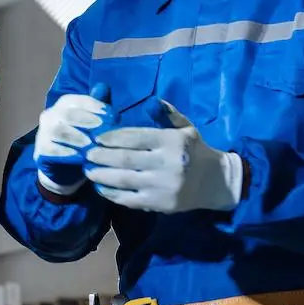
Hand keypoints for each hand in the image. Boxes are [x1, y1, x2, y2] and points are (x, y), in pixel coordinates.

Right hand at [35, 82, 110, 195]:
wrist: (64, 168)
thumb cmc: (82, 141)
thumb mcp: (93, 123)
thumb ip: (99, 106)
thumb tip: (104, 86)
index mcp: (64, 104)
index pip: (80, 100)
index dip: (98, 107)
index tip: (115, 118)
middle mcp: (51, 115)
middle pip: (68, 114)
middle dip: (88, 122)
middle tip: (103, 133)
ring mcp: (43, 133)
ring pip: (59, 131)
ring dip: (78, 139)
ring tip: (93, 147)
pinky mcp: (40, 150)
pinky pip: (52, 150)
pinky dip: (68, 153)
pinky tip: (81, 158)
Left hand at [85, 102, 243, 213]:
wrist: (217, 183)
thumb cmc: (196, 151)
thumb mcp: (186, 129)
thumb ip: (168, 114)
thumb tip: (152, 101)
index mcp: (172, 142)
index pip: (136, 137)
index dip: (113, 137)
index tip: (97, 138)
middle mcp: (167, 164)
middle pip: (126, 159)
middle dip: (101, 155)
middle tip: (86, 153)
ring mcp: (163, 186)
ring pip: (124, 179)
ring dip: (102, 175)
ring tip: (88, 169)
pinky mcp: (160, 204)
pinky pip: (130, 199)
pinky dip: (112, 194)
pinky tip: (101, 187)